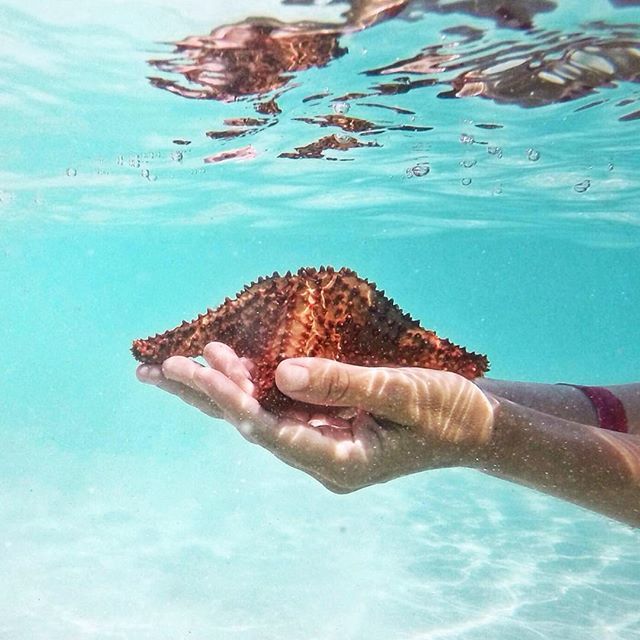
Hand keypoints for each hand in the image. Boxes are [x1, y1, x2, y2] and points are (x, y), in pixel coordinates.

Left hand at [136, 342, 495, 492]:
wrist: (473, 424)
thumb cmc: (446, 410)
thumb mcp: (400, 393)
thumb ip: (342, 384)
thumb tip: (280, 373)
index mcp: (339, 463)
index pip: (271, 431)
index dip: (233, 399)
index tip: (197, 369)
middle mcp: (320, 457)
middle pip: (250, 425)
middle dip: (205, 395)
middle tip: (156, 369)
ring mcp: (321, 441)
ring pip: (258, 413)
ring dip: (221, 387)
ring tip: (177, 362)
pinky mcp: (325, 423)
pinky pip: (278, 404)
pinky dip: (252, 382)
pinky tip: (226, 362)